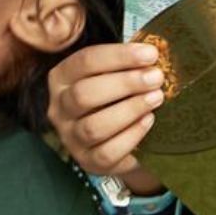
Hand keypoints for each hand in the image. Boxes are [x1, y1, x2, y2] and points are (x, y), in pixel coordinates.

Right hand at [46, 41, 166, 194]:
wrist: (121, 141)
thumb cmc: (116, 99)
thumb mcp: (114, 77)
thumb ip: (128, 65)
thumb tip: (153, 54)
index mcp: (62, 78)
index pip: (85, 61)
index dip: (119, 56)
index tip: (150, 54)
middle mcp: (59, 108)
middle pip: (84, 94)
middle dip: (125, 83)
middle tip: (156, 77)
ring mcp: (70, 137)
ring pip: (93, 126)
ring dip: (129, 109)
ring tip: (156, 98)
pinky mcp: (87, 161)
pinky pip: (107, 152)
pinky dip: (131, 135)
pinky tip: (148, 121)